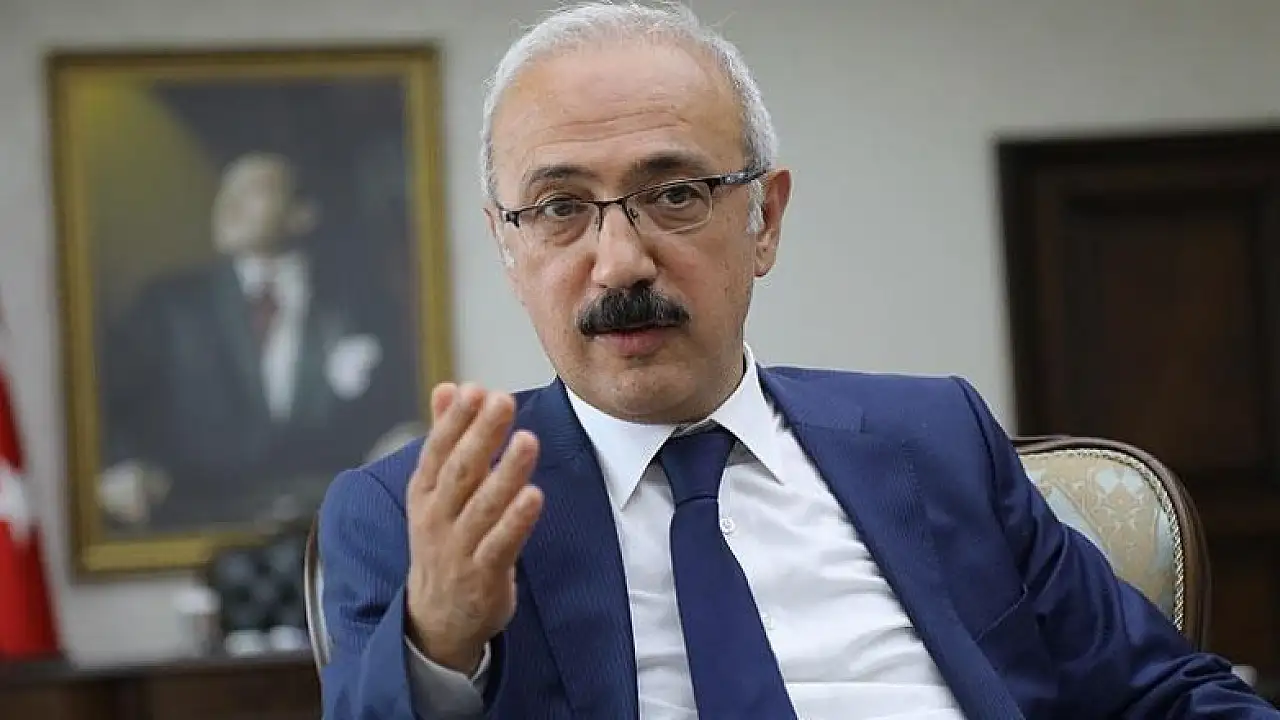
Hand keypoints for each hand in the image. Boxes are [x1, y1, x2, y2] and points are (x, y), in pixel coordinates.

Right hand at [405, 382, 544, 674]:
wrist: (436, 619)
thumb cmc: (443, 540)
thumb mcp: (434, 491)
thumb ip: (444, 438)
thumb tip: (448, 387)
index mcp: (424, 492)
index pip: (438, 450)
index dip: (456, 420)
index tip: (476, 389)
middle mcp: (437, 518)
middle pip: (460, 471)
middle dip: (482, 434)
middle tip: (503, 401)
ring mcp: (458, 548)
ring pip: (483, 506)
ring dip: (506, 472)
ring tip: (527, 440)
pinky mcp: (483, 575)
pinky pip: (500, 544)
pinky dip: (516, 520)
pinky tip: (534, 495)